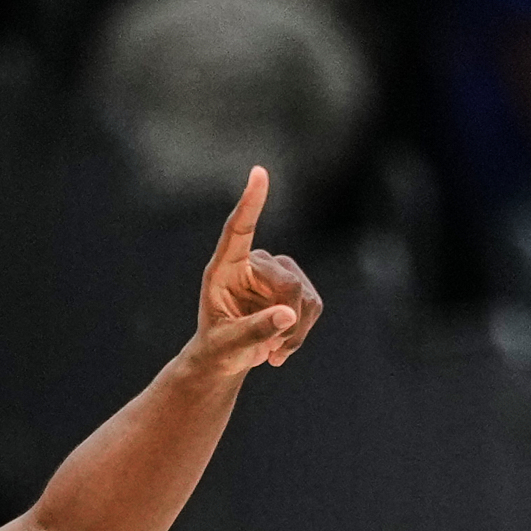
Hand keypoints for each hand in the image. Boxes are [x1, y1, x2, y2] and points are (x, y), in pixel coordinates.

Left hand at [191, 168, 321, 375]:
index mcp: (223, 269)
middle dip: (285, 319)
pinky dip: (301, 332)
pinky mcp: (297, 286)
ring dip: (292, 331)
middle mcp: (252, 264)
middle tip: (268, 350)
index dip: (251, 202)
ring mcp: (277, 272)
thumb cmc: (217, 348)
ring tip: (268, 349)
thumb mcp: (227, 345)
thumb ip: (254, 330)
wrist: (227, 358)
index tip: (258, 172)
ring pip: (304, 296)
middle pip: (288, 282)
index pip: (238, 230)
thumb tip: (287, 314)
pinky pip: (313, 306)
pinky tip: (281, 346)